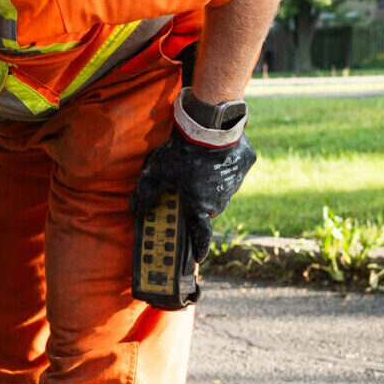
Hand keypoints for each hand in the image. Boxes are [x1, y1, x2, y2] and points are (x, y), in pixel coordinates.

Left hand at [132, 96, 256, 255]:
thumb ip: (145, 195)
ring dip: (213, 182)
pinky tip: (214, 149)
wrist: (210, 125)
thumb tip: (135, 211)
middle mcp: (222, 198)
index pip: (201, 234)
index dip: (200, 248)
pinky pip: (235, 166)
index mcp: (201, 205)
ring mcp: (237, 180)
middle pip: (211, 208)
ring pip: (224, 188)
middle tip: (189, 192)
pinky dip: (225, 163)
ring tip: (200, 165)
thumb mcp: (156, 175)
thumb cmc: (181, 154)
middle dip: (201, 204)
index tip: (199, 258)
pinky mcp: (247, 161)